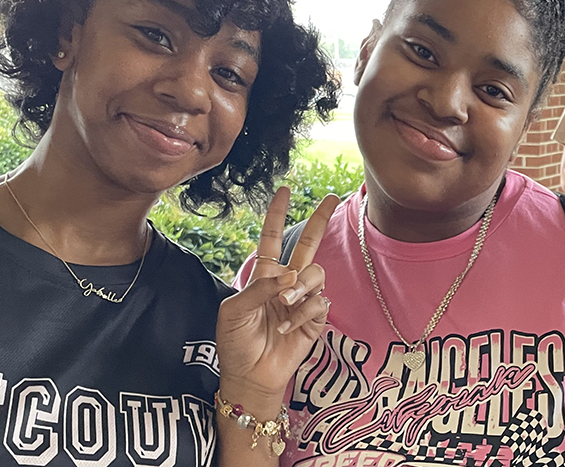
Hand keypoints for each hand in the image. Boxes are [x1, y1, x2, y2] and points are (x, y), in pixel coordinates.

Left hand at [215, 187, 339, 399]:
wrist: (250, 375)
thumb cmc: (236, 342)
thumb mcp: (235, 310)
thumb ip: (260, 289)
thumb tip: (289, 277)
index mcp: (264, 276)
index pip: (272, 239)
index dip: (277, 215)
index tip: (284, 190)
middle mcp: (286, 283)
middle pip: (308, 245)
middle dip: (319, 220)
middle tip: (330, 198)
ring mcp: (303, 300)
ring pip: (316, 274)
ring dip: (301, 286)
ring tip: (286, 304)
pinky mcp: (316, 319)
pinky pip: (320, 303)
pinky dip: (303, 313)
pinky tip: (288, 328)